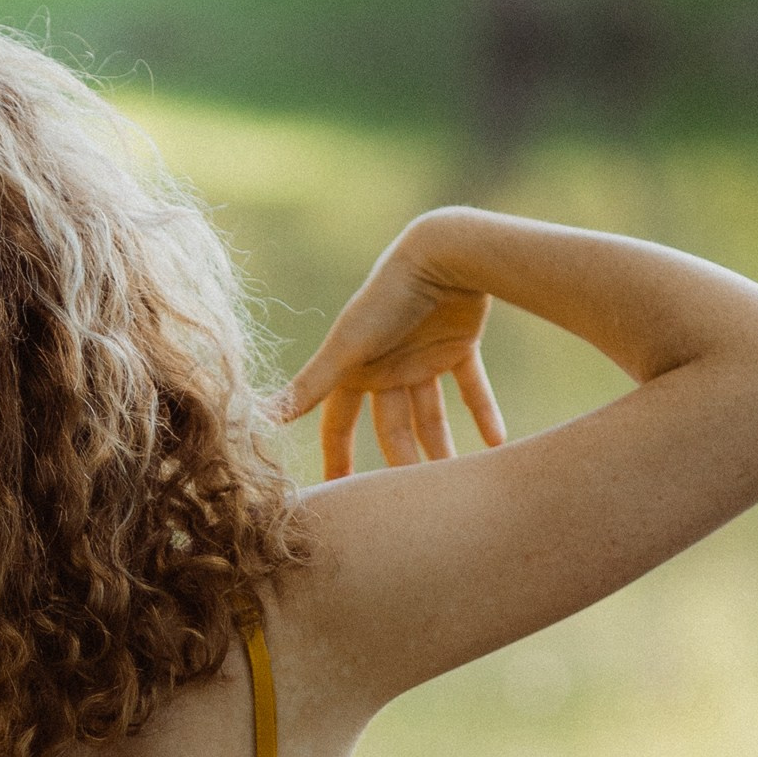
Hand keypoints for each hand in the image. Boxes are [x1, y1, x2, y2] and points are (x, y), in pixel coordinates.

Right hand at [277, 219, 507, 479]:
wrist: (443, 253)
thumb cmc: (387, 297)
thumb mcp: (347, 347)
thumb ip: (309, 386)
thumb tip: (259, 418)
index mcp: (355, 369)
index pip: (340, 423)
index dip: (339, 457)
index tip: (342, 498)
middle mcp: (385, 366)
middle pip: (391, 427)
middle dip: (400, 463)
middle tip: (415, 503)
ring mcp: (422, 357)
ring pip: (431, 413)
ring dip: (443, 445)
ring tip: (458, 482)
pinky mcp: (459, 345)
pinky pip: (472, 387)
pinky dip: (485, 412)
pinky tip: (498, 442)